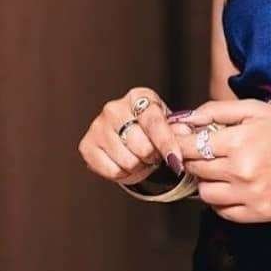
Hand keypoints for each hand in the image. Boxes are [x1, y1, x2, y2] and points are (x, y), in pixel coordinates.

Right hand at [77, 86, 193, 185]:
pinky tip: (125, 162)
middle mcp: (114, 108)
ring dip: (139, 166)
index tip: (176, 159)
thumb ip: (178, 129)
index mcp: (138, 96)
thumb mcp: (169, 123)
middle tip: (154, 154)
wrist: (128, 136)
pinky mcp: (86, 145)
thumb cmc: (152, 128)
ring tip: (140, 157)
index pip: (154, 122)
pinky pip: (112, 171)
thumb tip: (184, 134)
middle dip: (153, 156)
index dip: (167, 143)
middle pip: (141, 146)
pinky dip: (123, 174)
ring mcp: (98, 126)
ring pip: (128, 161)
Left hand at [178, 98, 270, 222]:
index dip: (181, 141)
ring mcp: (249, 196)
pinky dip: (220, 200)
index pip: (190, 146)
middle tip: (202, 151)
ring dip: (206, 180)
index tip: (180, 139)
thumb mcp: (258, 109)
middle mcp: (242, 172)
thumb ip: (218, 110)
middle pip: (195, 169)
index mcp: (240, 141)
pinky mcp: (257, 215)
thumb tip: (184, 118)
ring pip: (204, 193)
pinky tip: (233, 185)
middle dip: (193, 159)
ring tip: (221, 168)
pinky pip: (221, 212)